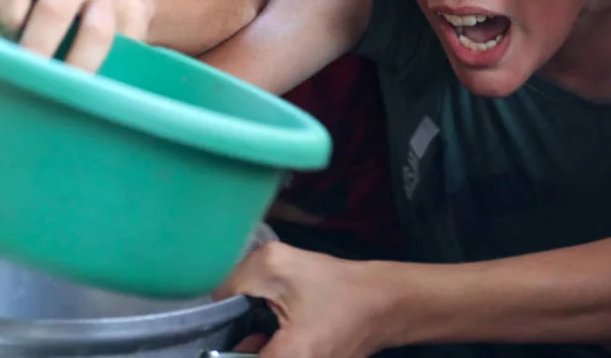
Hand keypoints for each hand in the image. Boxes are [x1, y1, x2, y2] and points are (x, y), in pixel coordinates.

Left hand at [0, 0, 152, 71]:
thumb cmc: (55, 2)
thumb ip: (10, 14)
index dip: (5, 15)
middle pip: (53, 9)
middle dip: (36, 50)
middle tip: (24, 79)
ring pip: (94, 32)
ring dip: (74, 66)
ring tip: (59, 90)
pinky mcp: (133, 13)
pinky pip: (118, 46)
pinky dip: (100, 69)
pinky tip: (85, 86)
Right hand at [215, 242, 397, 357]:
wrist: (392, 307)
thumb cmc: (351, 320)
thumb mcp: (298, 352)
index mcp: (263, 265)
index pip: (218, 305)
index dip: (224, 338)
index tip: (239, 353)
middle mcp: (267, 261)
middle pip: (234, 311)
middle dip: (245, 341)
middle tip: (267, 350)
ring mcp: (282, 271)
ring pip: (251, 315)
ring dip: (260, 340)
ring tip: (288, 346)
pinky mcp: (295, 284)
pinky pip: (268, 313)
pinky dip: (273, 334)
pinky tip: (290, 345)